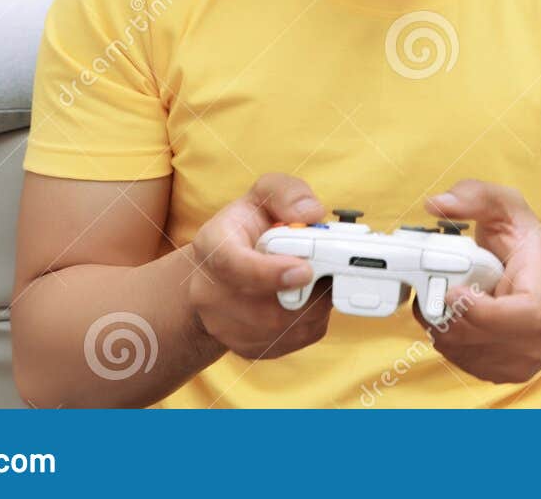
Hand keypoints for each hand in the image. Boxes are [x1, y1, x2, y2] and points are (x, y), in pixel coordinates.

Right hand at [187, 174, 332, 360]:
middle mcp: (210, 291)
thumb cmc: (250, 226)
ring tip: (319, 277)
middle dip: (309, 290)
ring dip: (316, 303)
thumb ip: (288, 193)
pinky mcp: (248, 347)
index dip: (270, 272)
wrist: (226, 269)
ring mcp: (226, 326)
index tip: (305, 270)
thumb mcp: (265, 194)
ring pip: (284, 327)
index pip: (231, 264)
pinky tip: (310, 297)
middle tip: (330, 268)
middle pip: (264, 307)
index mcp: (213, 245)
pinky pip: (294, 339)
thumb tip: (311, 215)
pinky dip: (314, 319)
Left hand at [411, 179, 540, 383]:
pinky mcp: (501, 374)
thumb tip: (436, 203)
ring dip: (440, 322)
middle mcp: (535, 341)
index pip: (511, 318)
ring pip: (458, 350)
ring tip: (448, 294)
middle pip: (472, 335)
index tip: (454, 289)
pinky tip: (457, 314)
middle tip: (439, 283)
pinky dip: (448, 336)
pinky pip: (458, 360)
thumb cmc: (535, 255)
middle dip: (445, 308)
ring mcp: (519, 363)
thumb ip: (477, 197)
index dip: (476, 308)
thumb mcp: (513, 212)